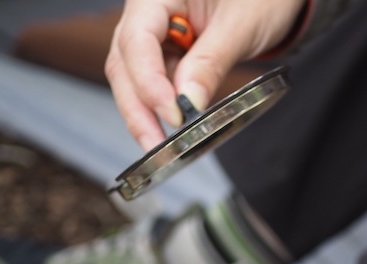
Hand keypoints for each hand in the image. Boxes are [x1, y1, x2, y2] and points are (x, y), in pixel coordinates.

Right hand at [105, 0, 303, 149]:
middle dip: (138, 107)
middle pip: (125, 62)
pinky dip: (165, 104)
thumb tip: (187, 102)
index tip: (173, 115)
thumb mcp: (241, 26)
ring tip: (164, 147)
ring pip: (135, 75)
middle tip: (156, 147)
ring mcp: (154, 31)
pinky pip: (158, 80)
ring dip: (146, 111)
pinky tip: (176, 128)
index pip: (137, 39)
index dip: (149, 82)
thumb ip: (210, 62)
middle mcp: (147, 10)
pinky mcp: (167, 50)